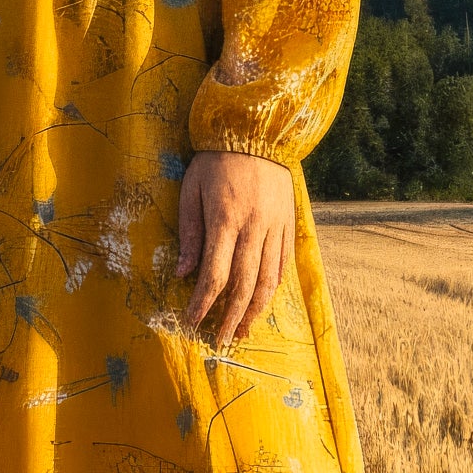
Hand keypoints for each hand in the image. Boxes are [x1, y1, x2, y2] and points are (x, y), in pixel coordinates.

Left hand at [177, 149, 294, 345]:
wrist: (257, 131)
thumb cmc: (215, 160)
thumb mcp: (191, 189)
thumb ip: (189, 232)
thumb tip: (183, 273)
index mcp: (224, 219)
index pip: (214, 275)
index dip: (202, 303)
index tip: (191, 321)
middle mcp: (253, 227)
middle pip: (244, 285)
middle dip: (229, 317)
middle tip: (219, 341)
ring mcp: (275, 227)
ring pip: (267, 280)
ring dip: (254, 311)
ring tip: (242, 331)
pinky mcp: (289, 224)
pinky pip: (283, 263)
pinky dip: (273, 288)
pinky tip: (263, 303)